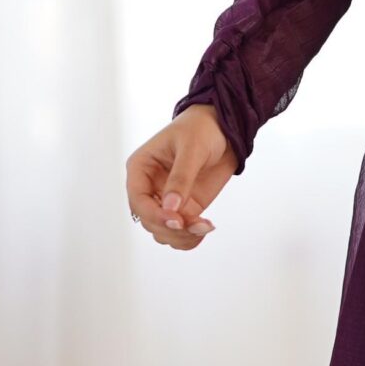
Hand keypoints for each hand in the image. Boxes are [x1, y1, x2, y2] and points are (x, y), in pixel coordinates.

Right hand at [126, 104, 235, 249]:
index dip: (154, 215)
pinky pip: (181, 232)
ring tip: (205, 226)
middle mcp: (150, 187)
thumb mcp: (191, 149)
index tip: (177, 220)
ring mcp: (167, 200)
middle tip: (197, 225)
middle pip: (150, 221)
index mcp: (141, 168)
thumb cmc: (202, 129)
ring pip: (163, 232)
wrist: (226, 129)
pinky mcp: (186, 208)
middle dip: (172, 228)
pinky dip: (192, 237)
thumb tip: (171, 209)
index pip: (138, 200)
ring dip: (182, 236)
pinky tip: (206, 227)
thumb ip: (181, 179)